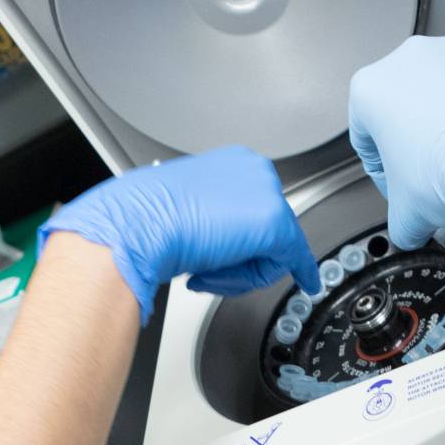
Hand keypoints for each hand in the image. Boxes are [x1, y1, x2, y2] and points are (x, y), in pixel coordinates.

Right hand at [39, 146, 319, 323]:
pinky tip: (306, 282)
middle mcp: (253, 171)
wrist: (137, 225)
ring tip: (205, 272)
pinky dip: (301, 273)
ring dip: (240, 273)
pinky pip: (295, 257)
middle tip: (207, 272)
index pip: (255, 208)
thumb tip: (220, 238)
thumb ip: (212, 220)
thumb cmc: (146, 218)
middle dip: (241, 259)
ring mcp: (265, 193)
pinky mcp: (274, 222)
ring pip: (276, 247)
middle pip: (269, 228)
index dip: (244, 243)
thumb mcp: (184, 211)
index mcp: (231, 163)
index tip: (248, 256)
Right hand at [348, 35, 444, 254]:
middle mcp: (406, 60)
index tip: (397, 184)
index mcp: (370, 90)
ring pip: (441, 93)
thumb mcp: (407, 213)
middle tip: (432, 173)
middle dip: (417, 142)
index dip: (381, 169)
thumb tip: (409, 229)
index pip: (365, 136)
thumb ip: (399, 221)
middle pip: (404, 109)